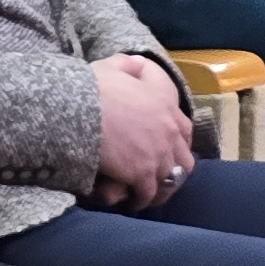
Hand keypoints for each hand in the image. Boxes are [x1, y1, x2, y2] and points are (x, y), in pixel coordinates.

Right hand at [86, 53, 194, 209]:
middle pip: (183, 159)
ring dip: (161, 188)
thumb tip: (139, 62)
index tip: (167, 149)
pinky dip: (142, 200)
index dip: (178, 142)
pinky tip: (132, 202)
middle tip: (159, 175)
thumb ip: (129, 65)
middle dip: (173, 169)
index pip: (185, 129)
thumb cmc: (93, 87)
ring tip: (149, 195)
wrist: (79, 109)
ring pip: (170, 180)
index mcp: (165, 106)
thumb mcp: (113, 66)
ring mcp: (157, 155)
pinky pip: (149, 193)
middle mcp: (167, 132)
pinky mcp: (141, 174)